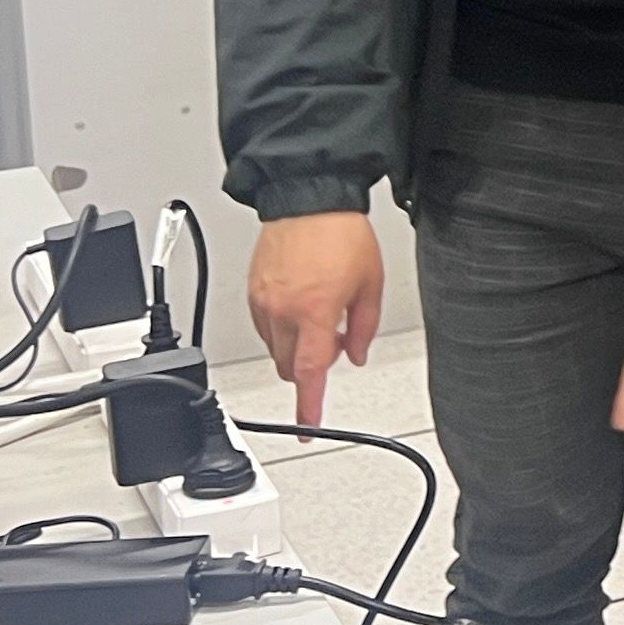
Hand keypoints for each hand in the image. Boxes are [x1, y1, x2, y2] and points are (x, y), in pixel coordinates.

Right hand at [249, 211, 384, 427]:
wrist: (309, 197)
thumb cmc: (341, 233)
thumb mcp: (370, 283)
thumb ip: (364, 327)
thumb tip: (356, 355)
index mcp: (315, 311)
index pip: (309, 373)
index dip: (308, 406)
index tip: (307, 427)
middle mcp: (283, 310)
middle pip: (289, 367)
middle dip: (309, 369)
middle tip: (335, 342)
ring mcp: (263, 301)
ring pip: (274, 349)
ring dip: (296, 348)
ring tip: (321, 315)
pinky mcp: (252, 291)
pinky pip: (264, 327)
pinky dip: (282, 330)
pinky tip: (301, 307)